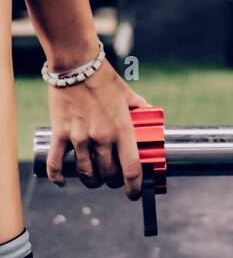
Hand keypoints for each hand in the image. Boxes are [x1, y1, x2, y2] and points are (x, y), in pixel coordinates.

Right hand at [46, 60, 151, 200]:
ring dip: (92, 181)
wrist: (76, 65)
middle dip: (113, 182)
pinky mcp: (61, 134)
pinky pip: (57, 164)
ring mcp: (79, 137)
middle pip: (109, 175)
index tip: (135, 193)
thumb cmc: (104, 78)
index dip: (134, 186)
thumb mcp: (127, 93)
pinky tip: (63, 181)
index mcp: (122, 128)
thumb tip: (150, 116)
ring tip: (95, 180)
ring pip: (86, 173)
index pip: (131, 168)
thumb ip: (140, 107)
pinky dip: (59, 177)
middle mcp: (101, 137)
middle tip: (114, 181)